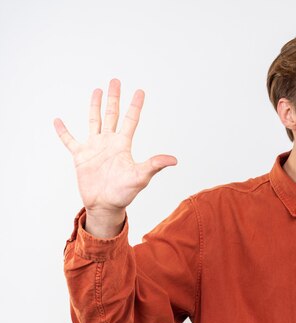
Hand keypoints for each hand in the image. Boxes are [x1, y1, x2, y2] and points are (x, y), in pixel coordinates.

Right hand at [54, 79, 176, 236]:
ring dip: (94, 106)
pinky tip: (58, 120)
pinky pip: (70, 141)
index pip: (130, 120)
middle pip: (112, 115)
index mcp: (123, 145)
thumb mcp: (141, 177)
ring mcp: (94, 148)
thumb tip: (174, 160)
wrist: (106, 206)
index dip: (135, 106)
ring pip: (94, 121)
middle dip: (114, 98)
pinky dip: (63, 131)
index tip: (140, 91)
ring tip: (97, 90)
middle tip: (116, 81)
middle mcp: (109, 142)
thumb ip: (154, 165)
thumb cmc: (125, 193)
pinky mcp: (80, 157)